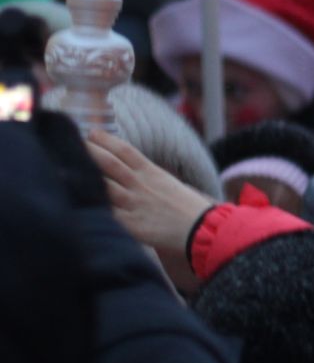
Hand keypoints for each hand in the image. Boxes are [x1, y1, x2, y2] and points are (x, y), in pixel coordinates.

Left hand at [87, 130, 216, 291]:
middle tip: (72, 144)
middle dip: (88, 152)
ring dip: (83, 176)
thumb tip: (130, 170)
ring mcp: (134, 204)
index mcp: (152, 173)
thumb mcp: (170, 183)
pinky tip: (75, 201)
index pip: (125, 150)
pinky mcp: (131, 224)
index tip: (92, 133)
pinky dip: (90, 205)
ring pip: (103, 185)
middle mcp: (140, 185)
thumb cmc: (188, 208)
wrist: (202, 229)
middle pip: (108, 164)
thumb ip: (148, 176)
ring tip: (62, 168)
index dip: (106, 140)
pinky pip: (105, 213)